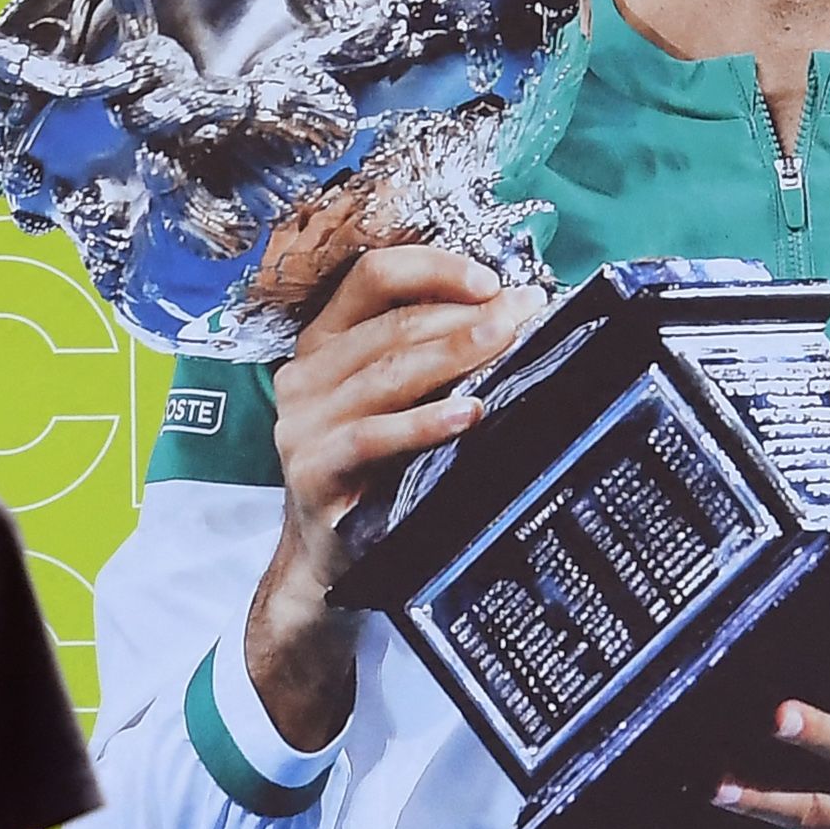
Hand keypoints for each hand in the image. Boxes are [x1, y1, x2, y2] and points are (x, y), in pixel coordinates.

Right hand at [246, 249, 544, 748]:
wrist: (330, 559)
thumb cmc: (378, 471)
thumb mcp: (395, 404)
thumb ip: (431, 357)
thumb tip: (517, 315)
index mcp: (325, 342)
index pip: (372, 277)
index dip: (433, 269)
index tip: (491, 281)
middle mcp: (306, 375)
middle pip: (392, 325)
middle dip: (466, 316)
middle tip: (526, 314)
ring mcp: (303, 424)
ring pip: (386, 373)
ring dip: (453, 355)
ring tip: (507, 345)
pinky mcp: (313, 472)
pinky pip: (371, 437)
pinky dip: (422, 423)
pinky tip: (467, 414)